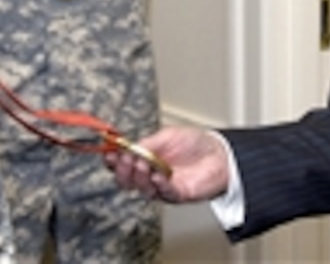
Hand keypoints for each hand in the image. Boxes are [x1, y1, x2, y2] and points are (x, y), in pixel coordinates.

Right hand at [106, 126, 228, 202]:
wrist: (220, 154)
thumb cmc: (196, 144)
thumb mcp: (168, 135)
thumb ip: (148, 142)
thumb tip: (129, 146)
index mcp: (145, 158)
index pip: (122, 163)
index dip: (112, 160)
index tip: (109, 152)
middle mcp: (151, 174)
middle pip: (126, 179)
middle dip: (122, 169)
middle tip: (125, 158)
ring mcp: (162, 186)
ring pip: (142, 188)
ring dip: (139, 176)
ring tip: (143, 163)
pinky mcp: (177, 194)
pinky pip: (163, 193)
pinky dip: (158, 185)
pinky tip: (157, 175)